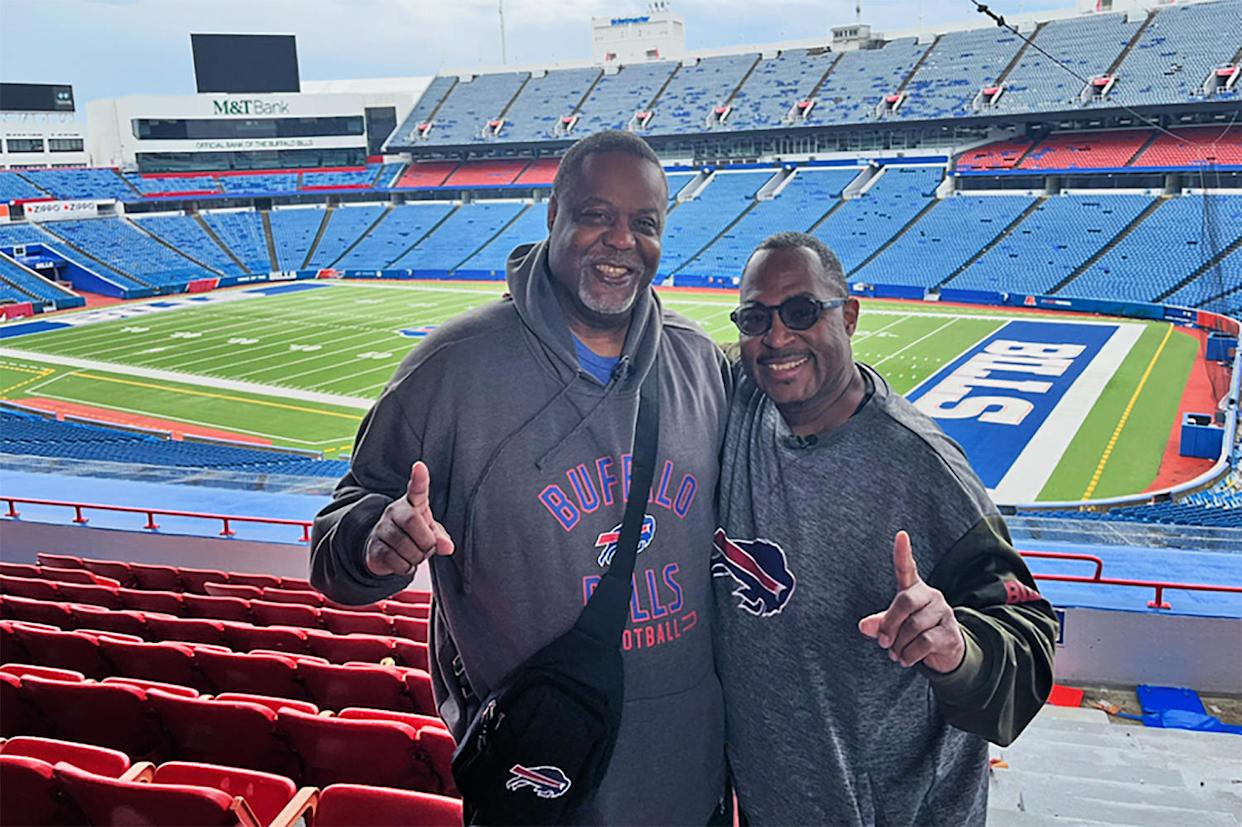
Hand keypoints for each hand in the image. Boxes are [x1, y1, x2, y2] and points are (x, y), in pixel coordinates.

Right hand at [365, 461, 453, 576]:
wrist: (384, 550)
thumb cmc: (413, 535)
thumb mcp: (430, 532)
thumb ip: (440, 537)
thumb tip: (447, 547)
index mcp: (412, 504)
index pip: (416, 490)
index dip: (419, 479)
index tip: (420, 466)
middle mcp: (394, 512)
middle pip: (413, 521)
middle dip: (426, 541)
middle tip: (428, 548)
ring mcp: (382, 529)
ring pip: (405, 546)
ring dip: (417, 558)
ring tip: (415, 555)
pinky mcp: (374, 548)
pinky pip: (395, 561)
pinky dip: (406, 568)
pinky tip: (404, 563)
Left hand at [858, 531, 964, 673]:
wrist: (945, 652)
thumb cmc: (914, 632)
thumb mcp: (894, 626)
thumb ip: (879, 624)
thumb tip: (863, 626)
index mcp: (913, 589)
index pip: (907, 568)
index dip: (903, 553)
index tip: (901, 535)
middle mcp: (930, 596)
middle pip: (905, 602)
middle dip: (889, 624)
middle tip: (882, 643)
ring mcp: (943, 612)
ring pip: (914, 626)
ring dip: (899, 645)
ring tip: (895, 654)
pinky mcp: (951, 632)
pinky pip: (924, 642)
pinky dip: (909, 654)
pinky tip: (905, 659)